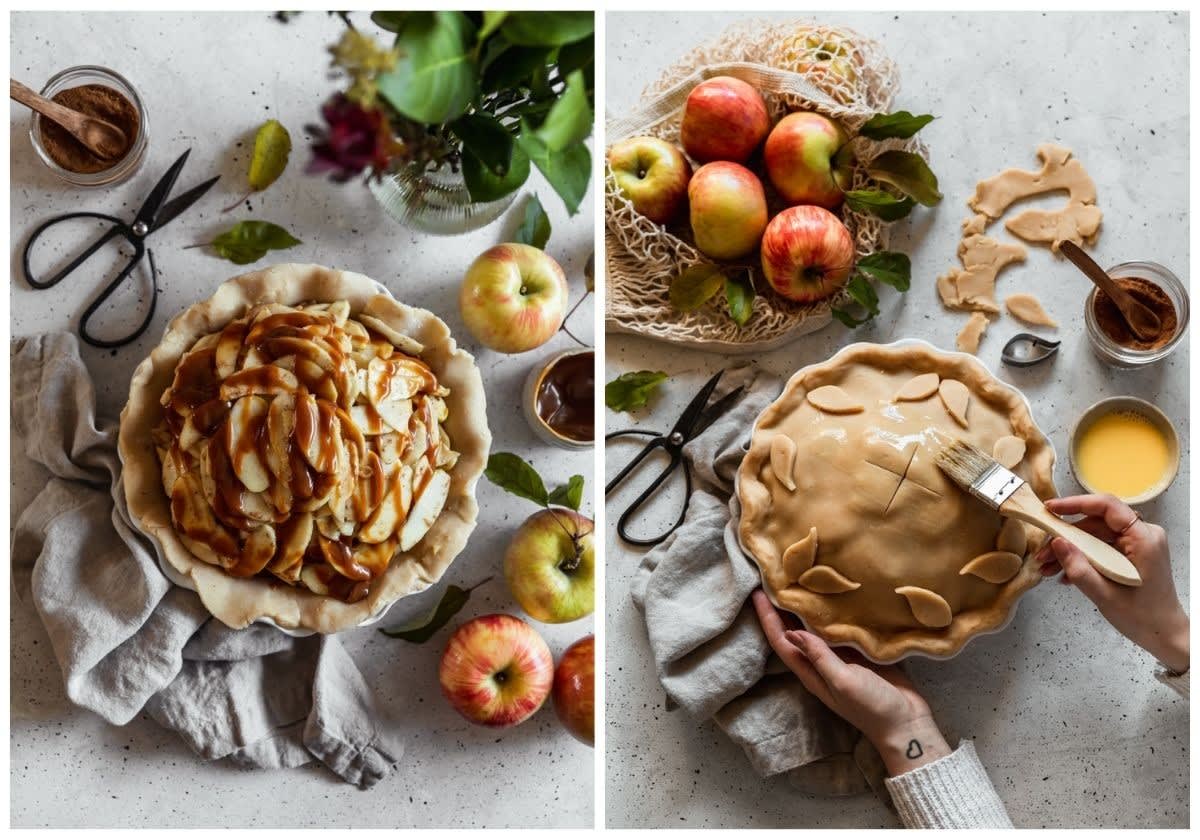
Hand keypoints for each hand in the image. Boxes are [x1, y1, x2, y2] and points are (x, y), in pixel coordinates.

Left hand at [751, 589, 950, 776]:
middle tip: (773, 577)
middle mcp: (820, 663)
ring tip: (797, 580)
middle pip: (793, 631)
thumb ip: (819, 657)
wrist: (907, 722)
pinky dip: (830, 612)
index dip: (767, 617)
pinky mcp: (859, 652)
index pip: (781, 640)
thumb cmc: (872, 707)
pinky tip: (831, 595)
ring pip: (814, 627)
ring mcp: (839, 658)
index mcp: (811, 672)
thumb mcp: (842, 681)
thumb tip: (792, 631)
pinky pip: (838, 628)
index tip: (757, 593)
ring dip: (804, 607)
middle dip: (780, 608)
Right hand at [1036, 494, 1188, 673]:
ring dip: (1070, 550)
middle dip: (1066, 537)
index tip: (1050, 510)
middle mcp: (1142, 535)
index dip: (1076, 503)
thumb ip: (1079, 568)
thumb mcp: (1104, 595)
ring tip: (1048, 568)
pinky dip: (1082, 557)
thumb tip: (1056, 542)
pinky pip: (1101, 547)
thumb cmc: (1142, 617)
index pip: (1108, 507)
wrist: (1163, 635)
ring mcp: (1137, 544)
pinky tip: (1064, 574)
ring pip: (1095, 536)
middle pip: (1096, 523)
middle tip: (1042, 555)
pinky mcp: (1131, 554)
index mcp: (1143, 539)